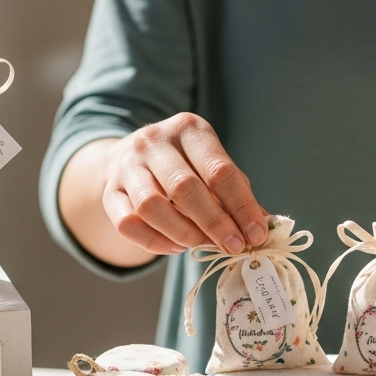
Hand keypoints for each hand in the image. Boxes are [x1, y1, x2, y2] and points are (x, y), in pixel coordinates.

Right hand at [100, 113, 268, 257]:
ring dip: (183, 233)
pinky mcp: (110, 191)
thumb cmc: (185, 165)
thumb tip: (265, 227)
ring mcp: (126, 165)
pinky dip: (155, 242)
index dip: (240, 206)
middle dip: (214, 224)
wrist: (130, 157)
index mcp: (189, 129)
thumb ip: (238, 194)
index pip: (219, 170)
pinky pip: (128, 224)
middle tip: (233, 246)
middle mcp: (153, 141)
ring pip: (152, 207)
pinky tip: (175, 247)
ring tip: (202, 245)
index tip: (255, 235)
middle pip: (185, 188)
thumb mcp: (213, 166)